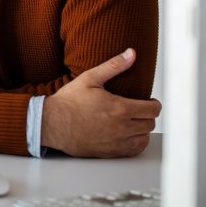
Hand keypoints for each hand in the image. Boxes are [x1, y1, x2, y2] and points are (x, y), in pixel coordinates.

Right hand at [41, 48, 161, 157]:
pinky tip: (128, 134)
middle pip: (150, 123)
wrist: (52, 123)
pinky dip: (136, 142)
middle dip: (148, 115)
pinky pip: (134, 150)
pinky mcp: (111, 152)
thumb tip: (131, 54)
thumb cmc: (68, 102)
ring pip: (145, 138)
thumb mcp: (90, 78)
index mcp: (120, 108)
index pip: (153, 109)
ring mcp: (117, 142)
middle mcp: (121, 127)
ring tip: (134, 122)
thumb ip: (114, 65)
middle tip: (139, 110)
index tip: (149, 101)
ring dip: (143, 129)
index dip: (154, 103)